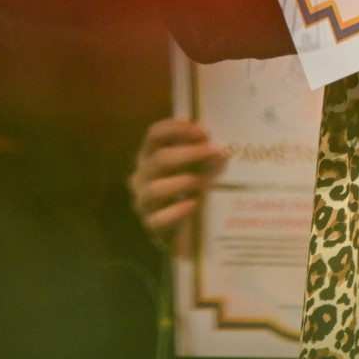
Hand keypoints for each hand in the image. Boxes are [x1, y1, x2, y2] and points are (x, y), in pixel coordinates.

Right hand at [128, 118, 225, 244]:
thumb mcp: (194, 164)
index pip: (155, 133)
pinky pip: (160, 219)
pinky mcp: (150, 226)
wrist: (186, 229)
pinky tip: (195, 204)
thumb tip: (217, 141)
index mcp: (150, 154)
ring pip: (155, 190)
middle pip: (159, 159)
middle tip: (215, 152)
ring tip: (207, 181)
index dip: (178, 129)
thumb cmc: (191, 186)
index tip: (204, 132)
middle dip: (189, 154)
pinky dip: (179, 211)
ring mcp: (143, 202)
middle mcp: (142, 176)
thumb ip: (200, 150)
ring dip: (185, 182)